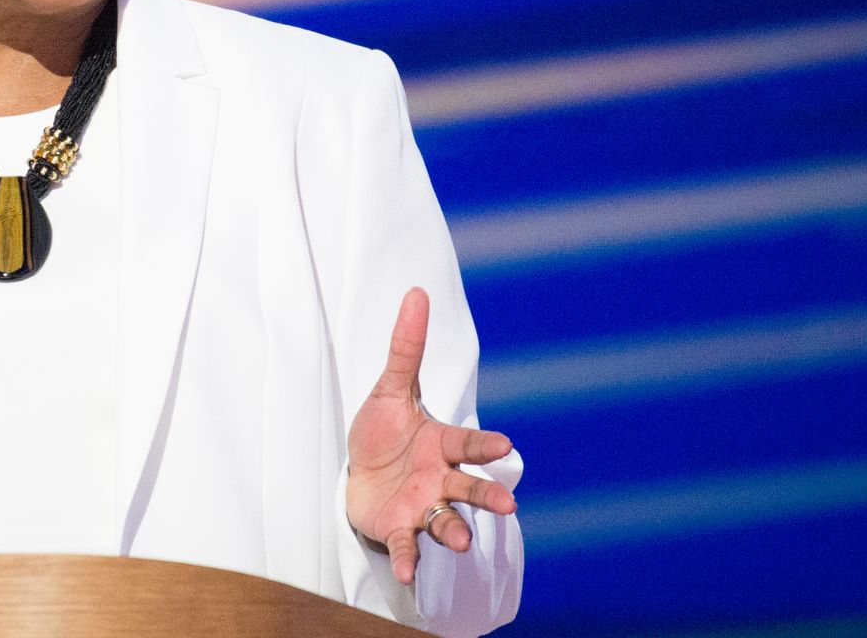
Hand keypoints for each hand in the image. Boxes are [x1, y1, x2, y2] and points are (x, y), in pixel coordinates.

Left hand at [345, 287, 516, 584]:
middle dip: (485, 496)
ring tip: (461, 541)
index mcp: (441, 443)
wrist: (359, 476)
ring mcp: (422, 506)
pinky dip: (409, 559)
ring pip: (445, 519)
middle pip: (467, 487)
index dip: (484, 447)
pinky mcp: (400, 529)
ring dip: (455, 530)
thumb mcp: (389, 389)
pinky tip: (409, 574)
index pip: (466, 444)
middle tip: (508, 507)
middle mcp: (439, 478)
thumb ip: (406, 348)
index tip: (505, 447)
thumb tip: (416, 292)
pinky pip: (408, 546)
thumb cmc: (383, 433)